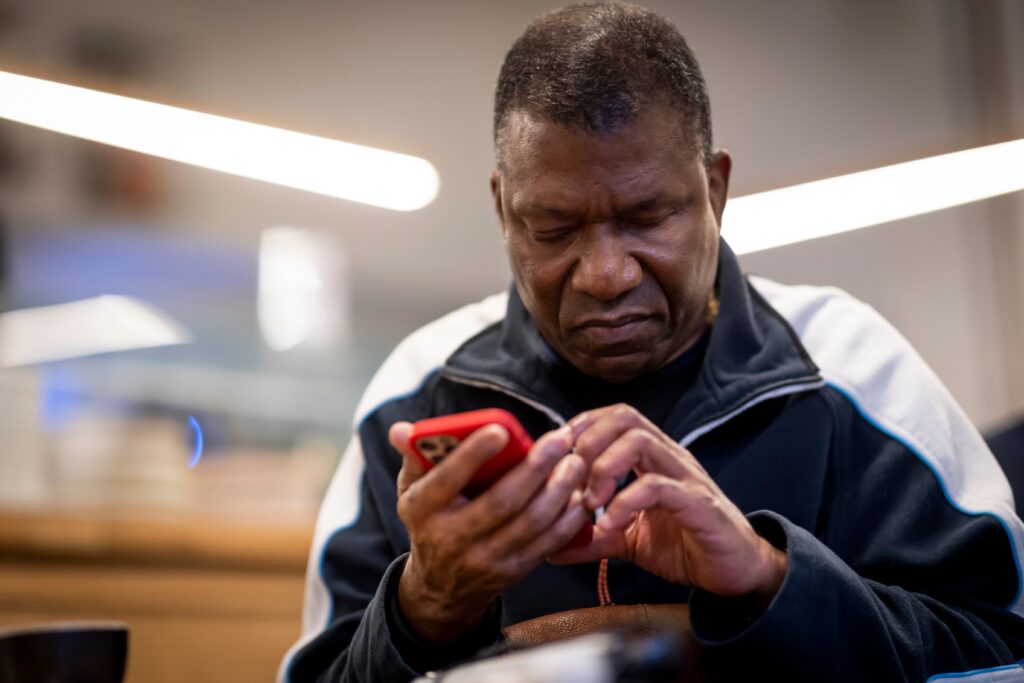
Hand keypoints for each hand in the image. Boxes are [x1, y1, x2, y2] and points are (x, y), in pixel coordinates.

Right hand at [390, 421, 589, 642]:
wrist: (441, 587)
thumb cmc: (430, 520)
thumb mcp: (412, 490)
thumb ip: (414, 456)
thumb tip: (402, 429)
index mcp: (423, 510)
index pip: (447, 481)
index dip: (473, 455)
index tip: (501, 429)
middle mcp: (452, 538)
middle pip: (501, 502)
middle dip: (535, 468)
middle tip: (560, 438)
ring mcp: (485, 559)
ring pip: (530, 524)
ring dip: (559, 491)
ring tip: (576, 461)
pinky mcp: (513, 571)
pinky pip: (547, 544)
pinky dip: (567, 519)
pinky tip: (579, 494)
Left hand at [549, 405, 786, 607]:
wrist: (735, 573)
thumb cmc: (685, 546)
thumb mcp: (628, 542)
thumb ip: (593, 539)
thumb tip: (551, 550)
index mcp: (653, 458)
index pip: (616, 417)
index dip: (584, 426)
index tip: (559, 456)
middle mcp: (669, 458)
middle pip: (625, 417)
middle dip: (589, 442)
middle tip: (571, 480)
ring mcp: (685, 477)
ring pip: (639, 442)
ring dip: (604, 468)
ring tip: (591, 504)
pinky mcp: (698, 504)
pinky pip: (656, 487)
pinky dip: (624, 504)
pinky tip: (611, 527)